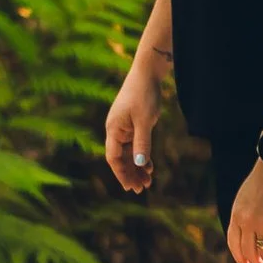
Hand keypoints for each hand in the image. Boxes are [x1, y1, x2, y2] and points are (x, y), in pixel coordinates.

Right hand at [104, 61, 162, 193]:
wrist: (147, 73)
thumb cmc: (144, 94)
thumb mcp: (145, 121)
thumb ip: (142, 143)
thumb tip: (139, 164)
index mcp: (113, 129)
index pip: (113, 157)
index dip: (121, 173)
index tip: (130, 187)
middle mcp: (115, 130)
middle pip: (120, 158)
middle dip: (130, 173)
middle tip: (141, 189)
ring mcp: (124, 127)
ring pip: (128, 153)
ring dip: (137, 167)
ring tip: (147, 181)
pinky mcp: (132, 124)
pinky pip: (134, 145)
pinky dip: (141, 155)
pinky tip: (149, 166)